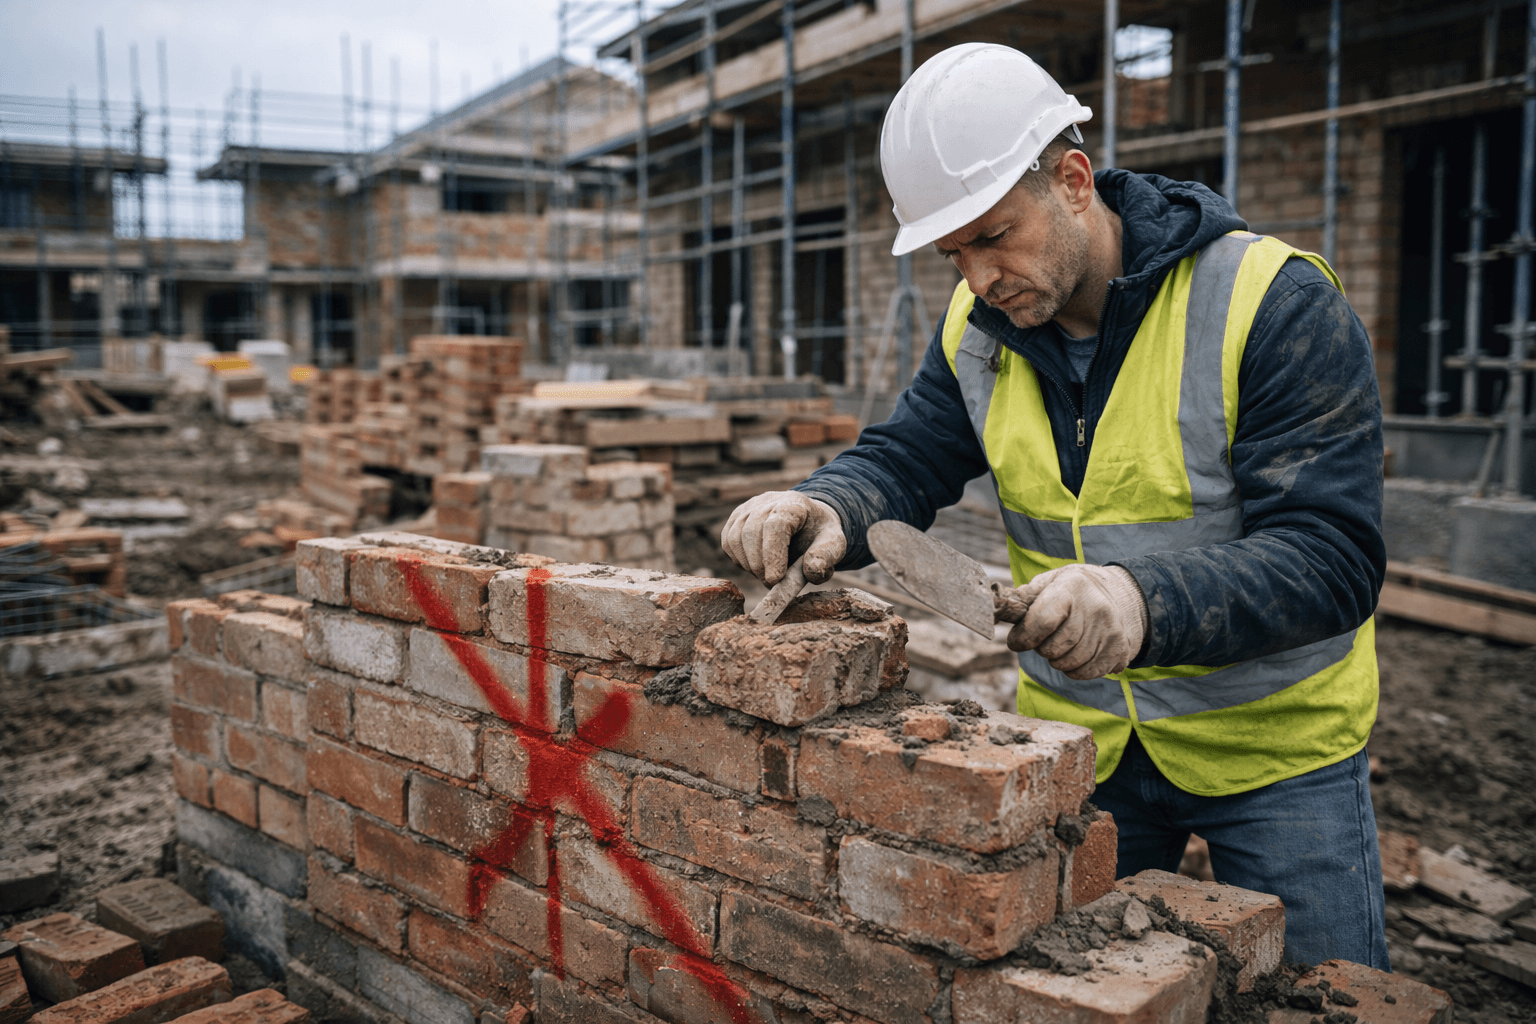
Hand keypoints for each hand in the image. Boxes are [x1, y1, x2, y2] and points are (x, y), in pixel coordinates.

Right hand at [720, 491, 845, 584]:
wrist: (806, 523)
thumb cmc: (818, 535)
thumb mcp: (834, 544)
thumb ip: (826, 557)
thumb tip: (811, 571)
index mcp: (793, 504)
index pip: (775, 525)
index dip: (772, 554)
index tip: (775, 580)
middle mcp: (766, 501)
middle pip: (751, 533)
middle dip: (760, 565)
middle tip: (773, 584)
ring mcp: (747, 508)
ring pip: (736, 539)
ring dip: (750, 565)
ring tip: (768, 575)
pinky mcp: (735, 519)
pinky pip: (728, 543)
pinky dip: (740, 560)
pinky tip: (758, 566)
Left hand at [1005, 564, 1146, 679]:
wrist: (1118, 593)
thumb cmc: (1070, 590)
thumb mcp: (1048, 583)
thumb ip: (1023, 597)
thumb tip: (993, 608)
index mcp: (1070, 587)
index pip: (1043, 621)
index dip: (1024, 637)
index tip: (1016, 641)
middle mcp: (1094, 608)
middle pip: (1054, 648)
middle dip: (1041, 649)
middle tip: (1043, 640)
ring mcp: (1110, 629)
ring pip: (1070, 664)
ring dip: (1056, 661)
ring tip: (1060, 646)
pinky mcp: (1119, 648)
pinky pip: (1087, 673)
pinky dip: (1074, 671)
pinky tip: (1075, 655)